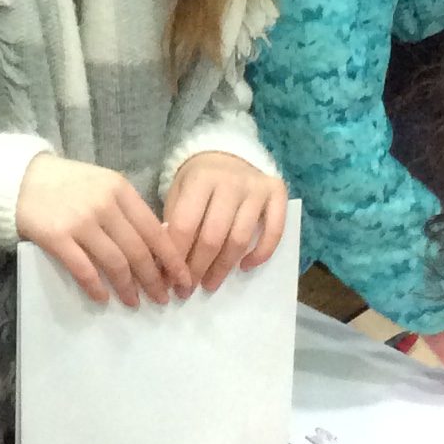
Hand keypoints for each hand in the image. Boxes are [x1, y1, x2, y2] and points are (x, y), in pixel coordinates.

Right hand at [16, 153, 192, 306]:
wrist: (23, 179)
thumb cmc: (68, 184)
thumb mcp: (104, 185)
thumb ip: (128, 210)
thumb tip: (158, 248)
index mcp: (121, 190)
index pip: (155, 230)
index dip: (172, 260)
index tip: (183, 280)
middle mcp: (105, 205)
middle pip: (139, 250)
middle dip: (155, 280)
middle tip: (162, 298)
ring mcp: (81, 221)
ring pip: (115, 263)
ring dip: (129, 287)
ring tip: (134, 302)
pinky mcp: (57, 237)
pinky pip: (84, 269)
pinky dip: (96, 287)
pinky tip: (103, 298)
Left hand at [162, 152, 288, 291]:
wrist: (227, 153)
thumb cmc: (198, 181)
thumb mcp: (178, 194)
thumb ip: (173, 224)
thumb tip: (166, 268)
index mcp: (200, 179)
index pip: (185, 225)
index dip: (176, 257)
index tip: (170, 280)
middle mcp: (231, 181)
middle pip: (213, 236)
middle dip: (198, 268)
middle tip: (188, 289)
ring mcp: (256, 187)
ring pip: (240, 239)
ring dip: (224, 268)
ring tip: (210, 283)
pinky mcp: (277, 193)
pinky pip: (274, 231)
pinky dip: (261, 254)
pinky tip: (245, 267)